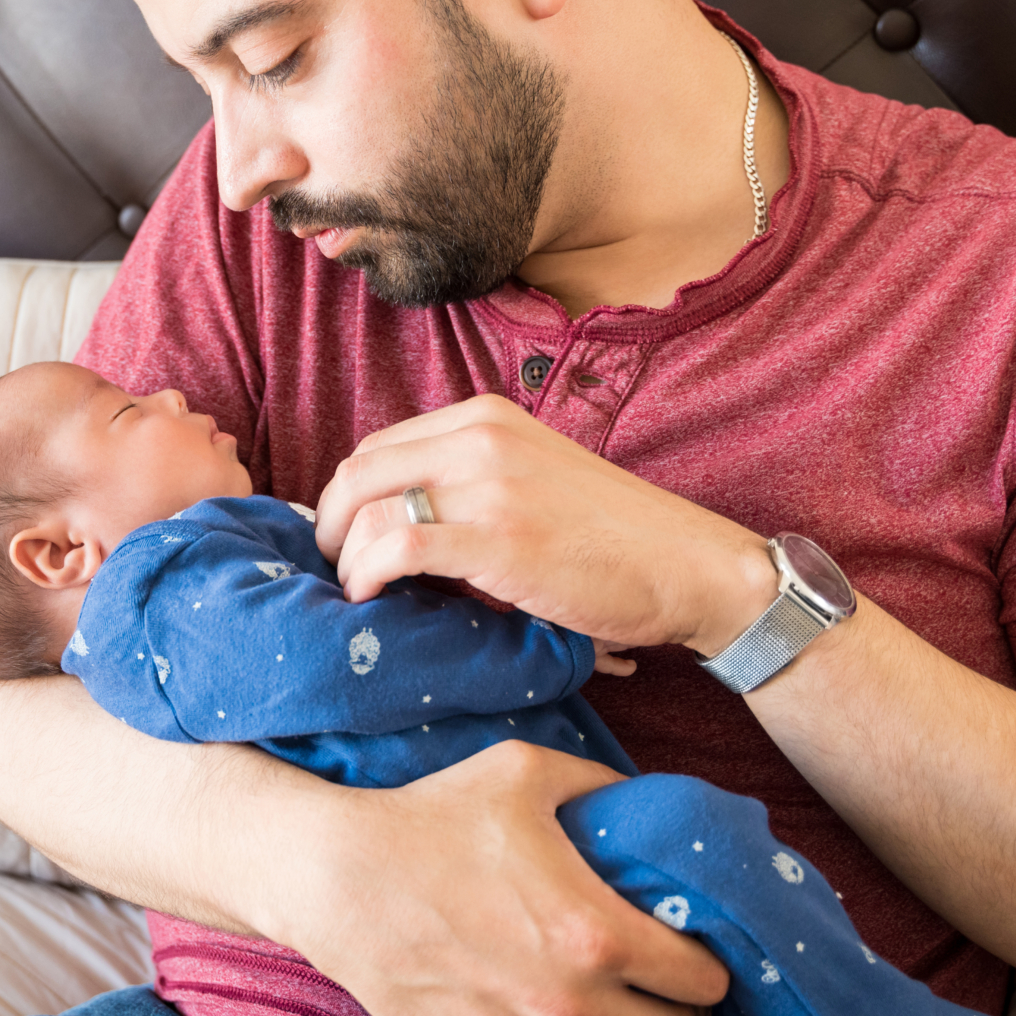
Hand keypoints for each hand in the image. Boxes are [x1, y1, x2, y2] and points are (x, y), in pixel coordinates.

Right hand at [281, 741, 729, 1015]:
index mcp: (599, 934)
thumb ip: (605, 787)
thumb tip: (652, 807)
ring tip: (617, 1014)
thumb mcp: (529, 773)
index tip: (691, 946)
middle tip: (660, 981)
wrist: (335, 872)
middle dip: (678, 1010)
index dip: (708, 963)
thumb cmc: (433, 815)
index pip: (704, 983)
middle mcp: (568, 1004)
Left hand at [314, 395, 773, 656]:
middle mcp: (481, 437)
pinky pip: (398, 546)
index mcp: (485, 416)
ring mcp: (490, 485)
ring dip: (346, 559)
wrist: (686, 565)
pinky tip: (371, 599)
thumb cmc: (612, 537)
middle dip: (329, 525)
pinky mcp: (498, 539)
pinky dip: (367, 575)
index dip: (346, 497)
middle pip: (358, 471)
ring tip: (356, 594)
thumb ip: (468, 482)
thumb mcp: (531, 479)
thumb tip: (393, 521)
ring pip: (368, 508)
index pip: (377, 445)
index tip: (345, 538)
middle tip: (334, 570)